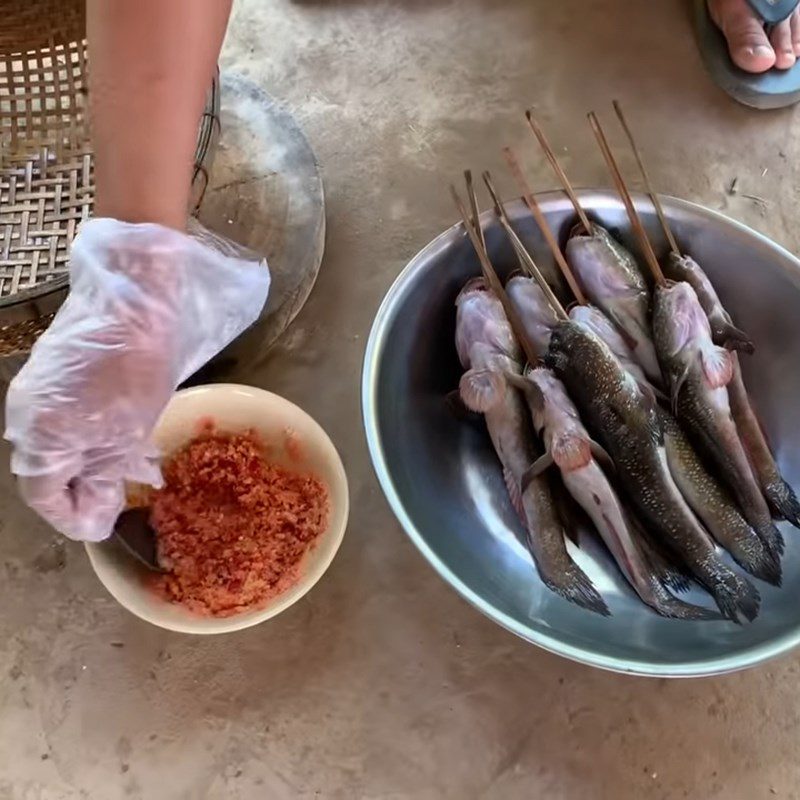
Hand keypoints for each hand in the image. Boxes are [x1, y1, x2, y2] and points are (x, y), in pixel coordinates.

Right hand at [5, 218, 269, 540]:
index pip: (43, 497)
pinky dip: (85, 437)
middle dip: (81, 490)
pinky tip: (115, 436)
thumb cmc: (135, 369)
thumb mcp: (126, 434)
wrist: (134, 296)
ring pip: (53, 446)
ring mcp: (33, 391)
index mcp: (38, 436)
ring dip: (86, 463)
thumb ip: (103, 479)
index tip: (104, 524)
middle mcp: (24, 415)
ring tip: (123, 467)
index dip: (73, 516)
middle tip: (119, 495)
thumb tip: (93, 518)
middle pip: (44, 472)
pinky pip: (59, 420)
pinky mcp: (49, 373)